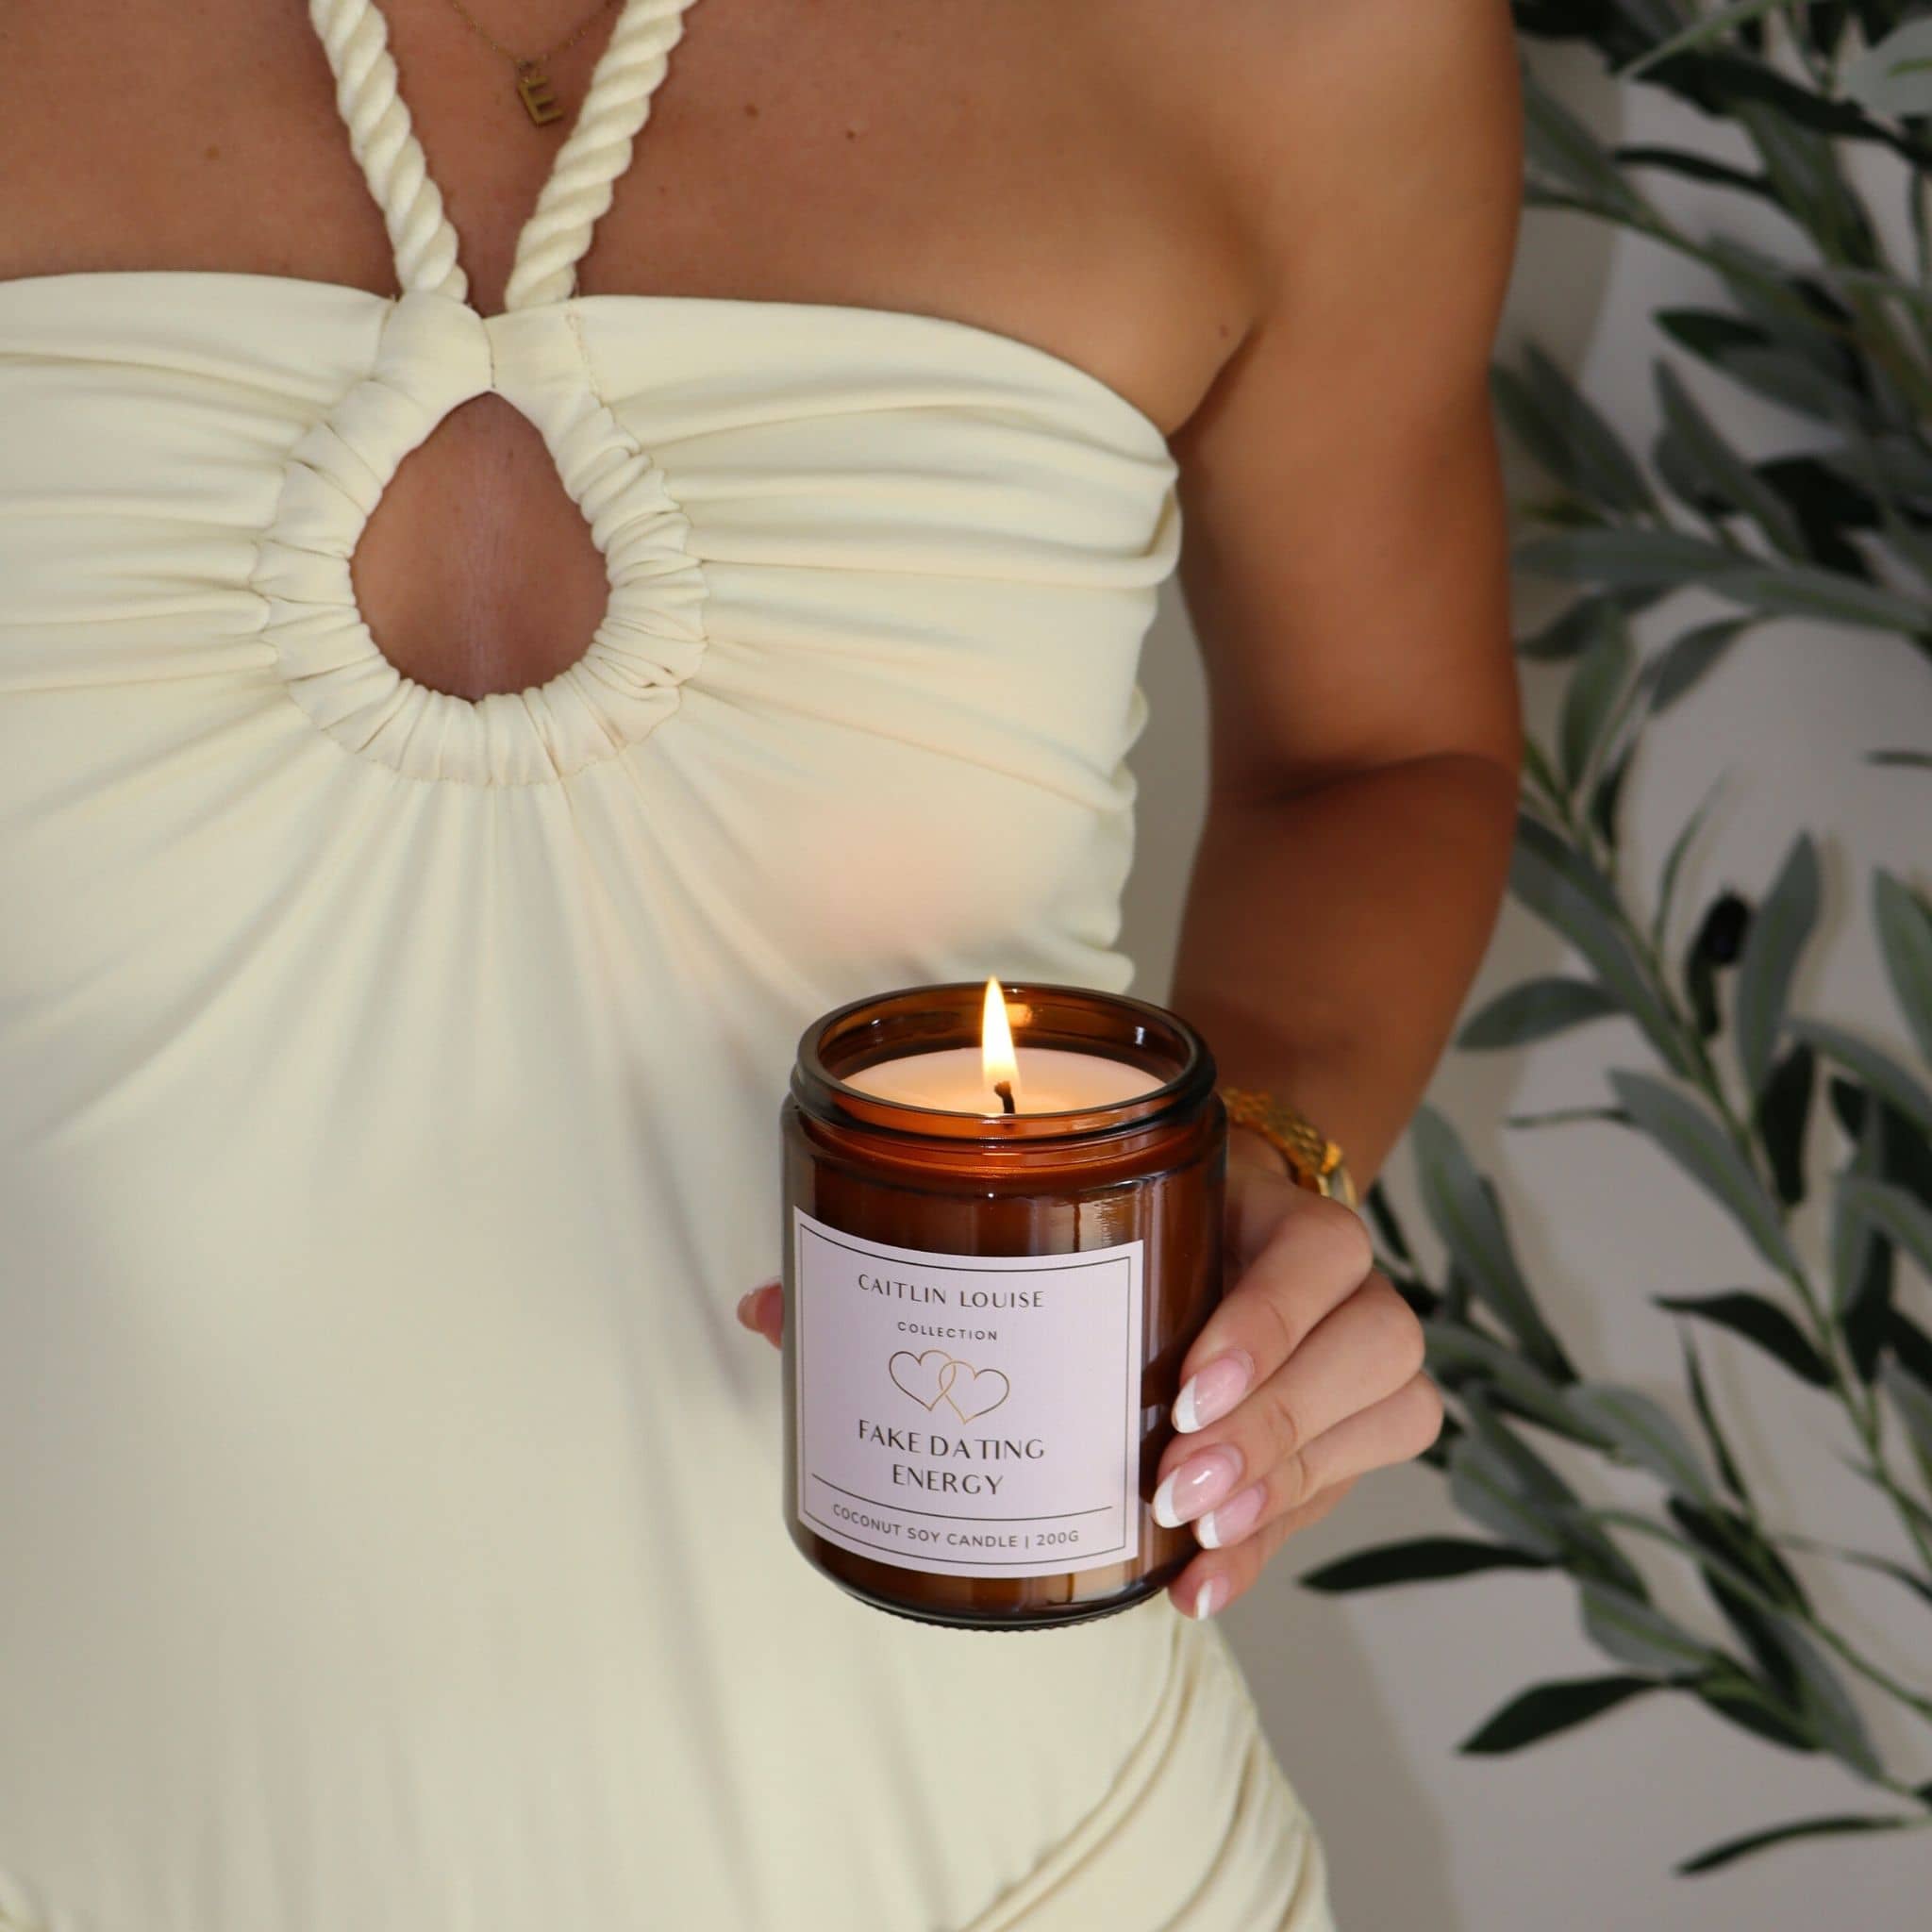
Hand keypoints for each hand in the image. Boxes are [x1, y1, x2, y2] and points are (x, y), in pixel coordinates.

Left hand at [734, 1131, 1441, 1623]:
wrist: (1234, 1200)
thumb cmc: (1131, 1206)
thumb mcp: (1064, 1197)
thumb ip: (928, 1246)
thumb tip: (768, 1307)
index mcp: (1267, 1200)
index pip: (1316, 1250)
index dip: (1265, 1324)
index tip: (1179, 1393)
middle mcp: (1335, 1273)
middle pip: (1365, 1342)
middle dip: (1268, 1428)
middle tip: (1167, 1484)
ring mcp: (1359, 1346)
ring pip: (1387, 1407)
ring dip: (1290, 1478)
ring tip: (1193, 1532)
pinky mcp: (1353, 1417)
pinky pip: (1361, 1474)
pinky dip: (1287, 1533)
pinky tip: (1204, 1582)